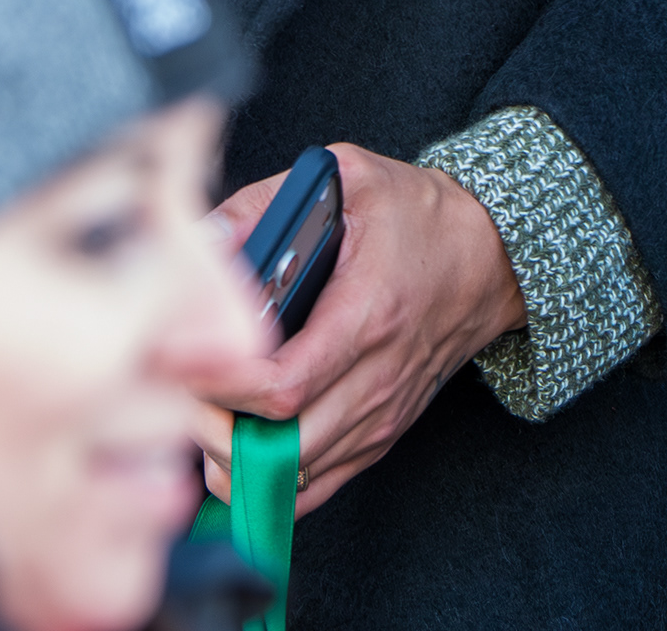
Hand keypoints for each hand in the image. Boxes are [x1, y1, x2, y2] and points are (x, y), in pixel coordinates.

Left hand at [192, 142, 525, 516]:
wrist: (490, 254)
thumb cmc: (417, 213)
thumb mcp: (349, 177)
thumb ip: (268, 202)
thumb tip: (198, 239)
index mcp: (369, 313)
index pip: (283, 385)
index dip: (220, 388)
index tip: (176, 366)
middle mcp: (379, 377)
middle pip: (282, 446)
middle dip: (215, 432)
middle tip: (176, 397)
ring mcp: (382, 414)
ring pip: (295, 478)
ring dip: (236, 462)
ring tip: (201, 418)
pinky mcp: (382, 434)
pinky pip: (317, 489)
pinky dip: (269, 485)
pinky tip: (237, 454)